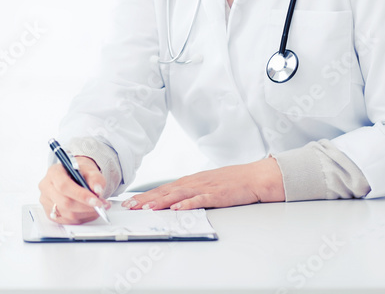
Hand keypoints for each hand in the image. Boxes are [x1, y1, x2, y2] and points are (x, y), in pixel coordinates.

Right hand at [37, 155, 109, 224]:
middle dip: (86, 207)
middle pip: (65, 202)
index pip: (64, 186)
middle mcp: (46, 187)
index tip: (96, 200)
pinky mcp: (50, 213)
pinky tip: (90, 212)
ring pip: (67, 214)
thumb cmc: (79, 173)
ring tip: (98, 208)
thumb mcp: (90, 170)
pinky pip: (67, 221)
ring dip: (86, 214)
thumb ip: (95, 178)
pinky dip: (82, 218)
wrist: (75, 176)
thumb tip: (97, 190)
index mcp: (54, 172)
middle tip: (101, 205)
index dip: (80, 195)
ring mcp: (46, 201)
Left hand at [121, 157, 284, 210]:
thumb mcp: (207, 184)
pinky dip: (187, 204)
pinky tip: (177, 208)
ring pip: (179, 195)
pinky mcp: (218, 195)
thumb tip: (174, 200)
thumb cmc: (232, 181)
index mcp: (191, 181)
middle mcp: (194, 182)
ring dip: (161, 201)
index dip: (146, 195)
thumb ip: (191, 192)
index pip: (163, 188)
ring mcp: (206, 188)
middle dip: (146, 199)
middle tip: (129, 206)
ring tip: (147, 208)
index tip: (130, 202)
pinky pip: (200, 200)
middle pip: (166, 191)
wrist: (255, 177)